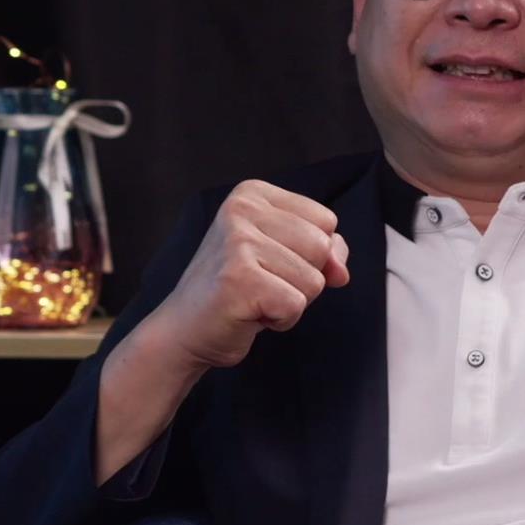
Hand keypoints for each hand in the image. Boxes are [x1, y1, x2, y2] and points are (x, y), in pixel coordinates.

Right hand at [146, 179, 349, 370]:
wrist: (185, 331)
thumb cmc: (238, 291)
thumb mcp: (284, 257)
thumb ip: (323, 251)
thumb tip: (340, 271)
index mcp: (252, 194)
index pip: (326, 221)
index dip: (310, 254)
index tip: (270, 263)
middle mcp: (242, 209)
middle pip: (323, 247)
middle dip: (303, 278)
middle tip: (261, 284)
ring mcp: (238, 242)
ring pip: (314, 280)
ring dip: (291, 301)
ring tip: (254, 298)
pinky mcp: (239, 278)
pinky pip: (296, 304)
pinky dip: (281, 320)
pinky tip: (250, 314)